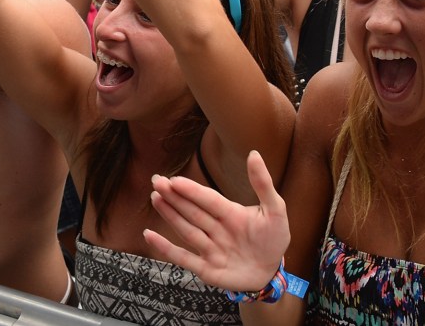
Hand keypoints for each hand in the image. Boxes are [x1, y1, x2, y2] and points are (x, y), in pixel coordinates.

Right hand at [141, 150, 289, 292]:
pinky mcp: (205, 269)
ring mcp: (209, 249)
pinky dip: (165, 248)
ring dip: (170, 215)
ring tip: (155, 198)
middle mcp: (217, 229)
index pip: (208, 199)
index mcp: (232, 214)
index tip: (174, 179)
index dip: (192, 190)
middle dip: (174, 197)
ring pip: (186, 229)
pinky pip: (182, 258)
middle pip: (192, 211)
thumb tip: (254, 153)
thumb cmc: (274, 239)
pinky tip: (149, 234)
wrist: (271, 272)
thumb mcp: (276, 210)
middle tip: (156, 181)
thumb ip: (263, 184)